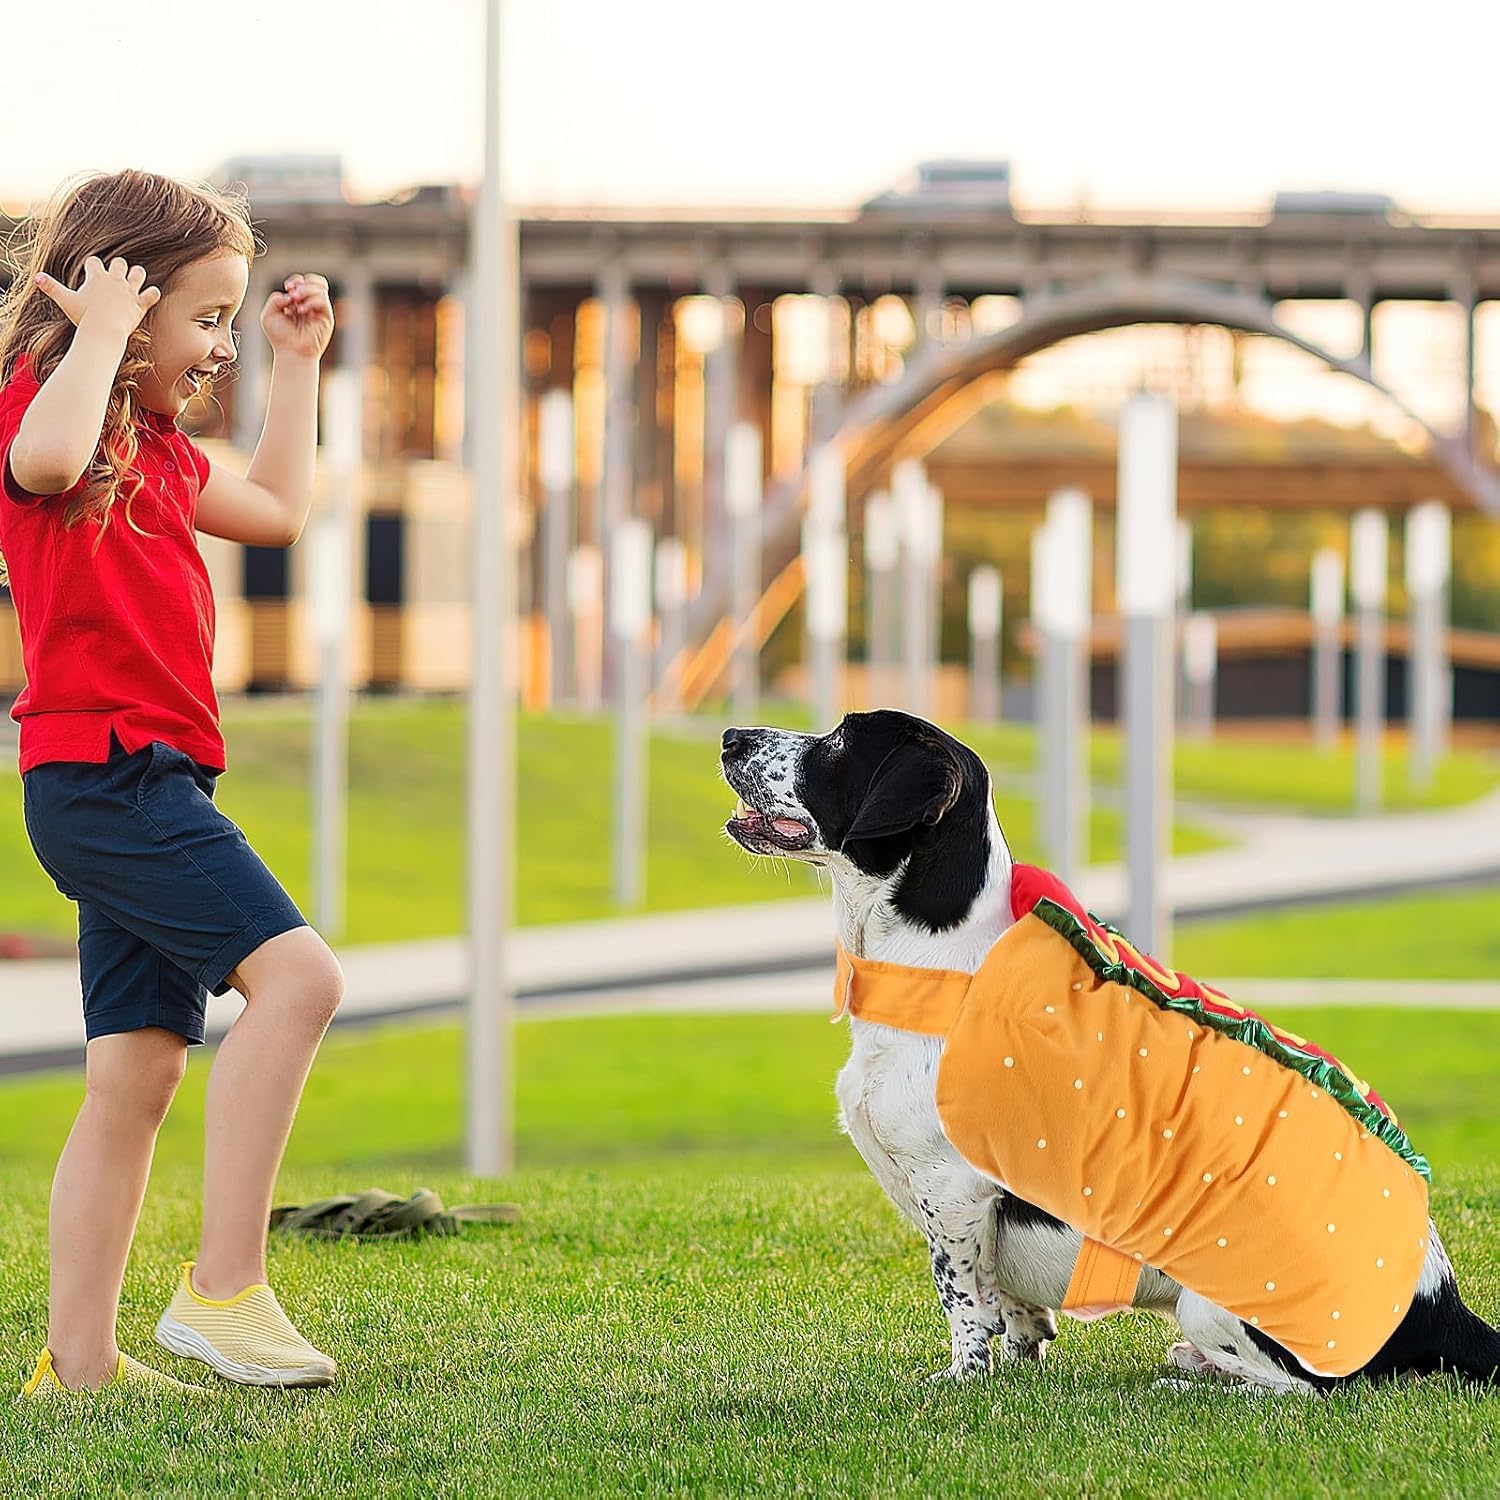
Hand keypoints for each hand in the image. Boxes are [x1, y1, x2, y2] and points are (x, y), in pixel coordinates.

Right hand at [34, 256, 160, 339]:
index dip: (92, 266)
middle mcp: (115, 280)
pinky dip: (152, 294)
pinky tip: (150, 295)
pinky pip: (152, 294)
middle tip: (114, 278)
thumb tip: (36, 278)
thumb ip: (51, 288)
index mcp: (96, 276)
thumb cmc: (83, 316)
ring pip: (138, 272)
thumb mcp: (65, 300)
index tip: (91, 274)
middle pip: (119, 262)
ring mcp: (129, 291)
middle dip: (117, 267)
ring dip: (137, 275)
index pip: (94, 262)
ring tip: (133, 281)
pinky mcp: (140, 304)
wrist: (103, 331)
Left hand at [261, 273, 333, 359]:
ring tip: (295, 302)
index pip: (304, 282)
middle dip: (303, 283)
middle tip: (292, 292)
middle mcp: (312, 306)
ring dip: (306, 291)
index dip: (296, 281)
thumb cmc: (280, 337)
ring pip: (320, 289)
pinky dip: (311, 301)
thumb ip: (274, 299)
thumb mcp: (269, 314)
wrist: (291, 353)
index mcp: (300, 303)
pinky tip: (302, 310)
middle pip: (316, 282)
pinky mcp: (327, 319)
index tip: (287, 288)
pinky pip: (323, 301)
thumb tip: (289, 295)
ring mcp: (320, 312)